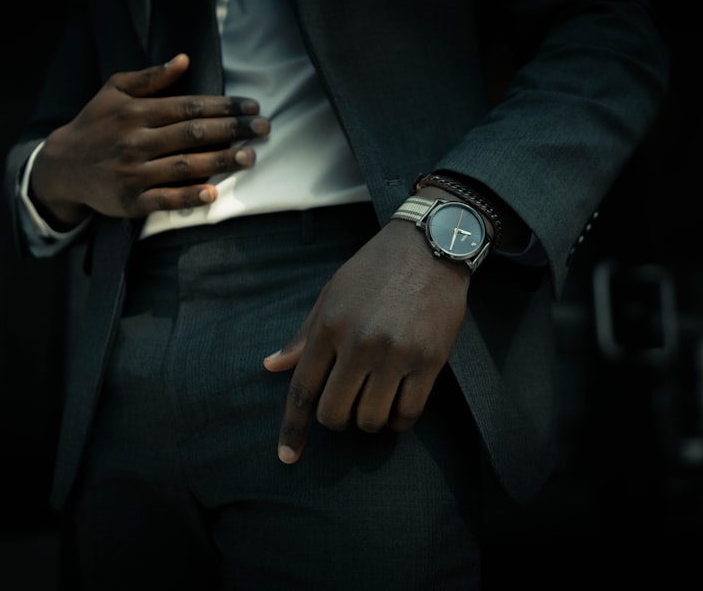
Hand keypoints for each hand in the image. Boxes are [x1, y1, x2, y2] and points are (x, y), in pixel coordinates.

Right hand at [29, 53, 269, 228]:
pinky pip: (164, 198)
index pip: (188, 107)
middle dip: (231, 130)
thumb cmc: (96, 124)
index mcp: (136, 112)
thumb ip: (150, 78)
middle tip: (263, 129)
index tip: (252, 108)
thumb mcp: (114, 91)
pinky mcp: (131, 200)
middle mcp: (136, 141)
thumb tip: (184, 60)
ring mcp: (133, 172)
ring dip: (221, 161)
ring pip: (184, 165)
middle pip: (192, 134)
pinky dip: (188, 196)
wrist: (62, 167)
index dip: (223, 107)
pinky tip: (212, 192)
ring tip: (250, 157)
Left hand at [263, 206, 470, 463]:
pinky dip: (398, 420)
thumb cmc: (375, 269)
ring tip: (375, 400)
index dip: (292, 429)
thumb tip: (271, 366)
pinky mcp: (429, 360)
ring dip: (368, 420)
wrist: (431, 245)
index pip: (302, 390)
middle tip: (347, 405)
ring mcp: (396, 354)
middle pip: (333, 413)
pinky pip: (407, 414)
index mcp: (329, 326)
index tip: (288, 457)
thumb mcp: (332, 294)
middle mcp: (359, 343)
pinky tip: (398, 404)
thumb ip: (304, 335)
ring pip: (370, 419)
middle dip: (336, 420)